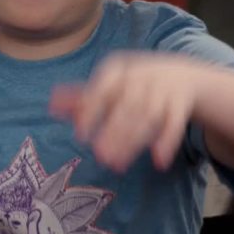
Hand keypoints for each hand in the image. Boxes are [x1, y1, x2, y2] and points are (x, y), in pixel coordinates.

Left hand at [49, 52, 203, 172]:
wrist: (182, 72)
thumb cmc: (134, 80)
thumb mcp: (110, 82)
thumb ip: (82, 95)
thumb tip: (50, 104)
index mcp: (119, 69)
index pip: (104, 88)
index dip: (92, 109)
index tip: (80, 134)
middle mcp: (142, 77)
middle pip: (127, 105)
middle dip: (114, 131)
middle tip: (99, 156)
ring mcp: (163, 89)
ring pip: (149, 116)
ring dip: (134, 141)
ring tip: (117, 165)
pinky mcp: (181, 103)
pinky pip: (175, 123)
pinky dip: (167, 142)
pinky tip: (158, 161)